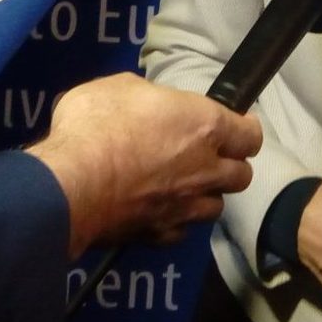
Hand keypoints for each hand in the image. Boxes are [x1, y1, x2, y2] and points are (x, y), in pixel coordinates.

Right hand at [25, 74, 259, 256]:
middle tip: (207, 157)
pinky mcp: (161, 234)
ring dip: (205, 195)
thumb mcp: (120, 87)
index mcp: (204, 125)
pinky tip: (157, 211)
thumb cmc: (97, 123)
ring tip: (184, 187)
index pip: (251, 135)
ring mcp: (186, 206)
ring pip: (215, 207)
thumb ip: (150, 98)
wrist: (71, 182)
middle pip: (242, 175)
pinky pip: (182, 229)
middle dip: (229, 165)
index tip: (235, 126)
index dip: (245, 130)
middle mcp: (205, 169)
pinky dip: (175, 221)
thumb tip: (149, 106)